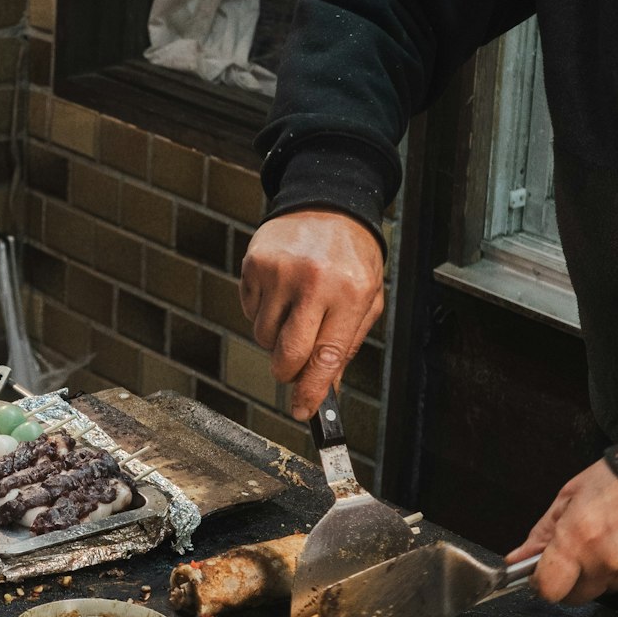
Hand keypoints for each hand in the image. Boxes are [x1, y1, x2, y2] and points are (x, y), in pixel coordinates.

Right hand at [239, 211, 383, 419]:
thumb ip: (347, 344)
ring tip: (294, 312)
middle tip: (292, 368)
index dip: (311, 392)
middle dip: (287, 372)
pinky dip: (263, 312)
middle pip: (287, 354)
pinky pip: (249, 310)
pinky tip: (281, 292)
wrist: (329, 204)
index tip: (303, 412)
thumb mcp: (367, 298)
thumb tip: (324, 388)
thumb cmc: (351, 255)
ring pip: (263, 336)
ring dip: (274, 338)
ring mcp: (281, 272)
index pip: (326, 357)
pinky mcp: (256, 264)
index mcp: (350, 293)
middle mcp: (314, 282)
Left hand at [510, 460, 617, 602]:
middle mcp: (605, 561)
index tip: (542, 574)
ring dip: (601, 573)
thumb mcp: (570, 496)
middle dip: (571, 579)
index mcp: (578, 539)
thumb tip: (518, 559)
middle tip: (580, 551)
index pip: (549, 589)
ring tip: (613, 539)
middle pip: (576, 596)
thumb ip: (542, 533)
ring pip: (604, 589)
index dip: (542, 583)